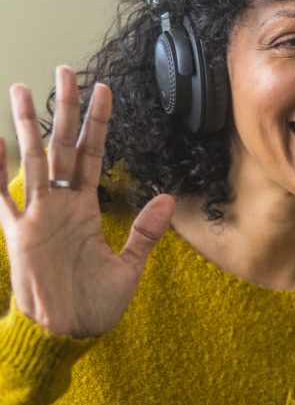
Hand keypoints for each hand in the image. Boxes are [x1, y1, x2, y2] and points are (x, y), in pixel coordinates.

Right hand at [0, 67, 174, 337]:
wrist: (67, 334)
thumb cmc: (96, 305)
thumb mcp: (128, 266)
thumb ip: (144, 232)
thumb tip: (167, 199)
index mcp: (86, 209)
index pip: (93, 155)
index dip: (99, 124)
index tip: (104, 91)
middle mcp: (60, 205)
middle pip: (63, 146)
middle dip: (65, 109)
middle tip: (66, 70)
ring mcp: (37, 216)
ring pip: (33, 161)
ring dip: (28, 125)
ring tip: (21, 88)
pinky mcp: (17, 235)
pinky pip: (1, 198)